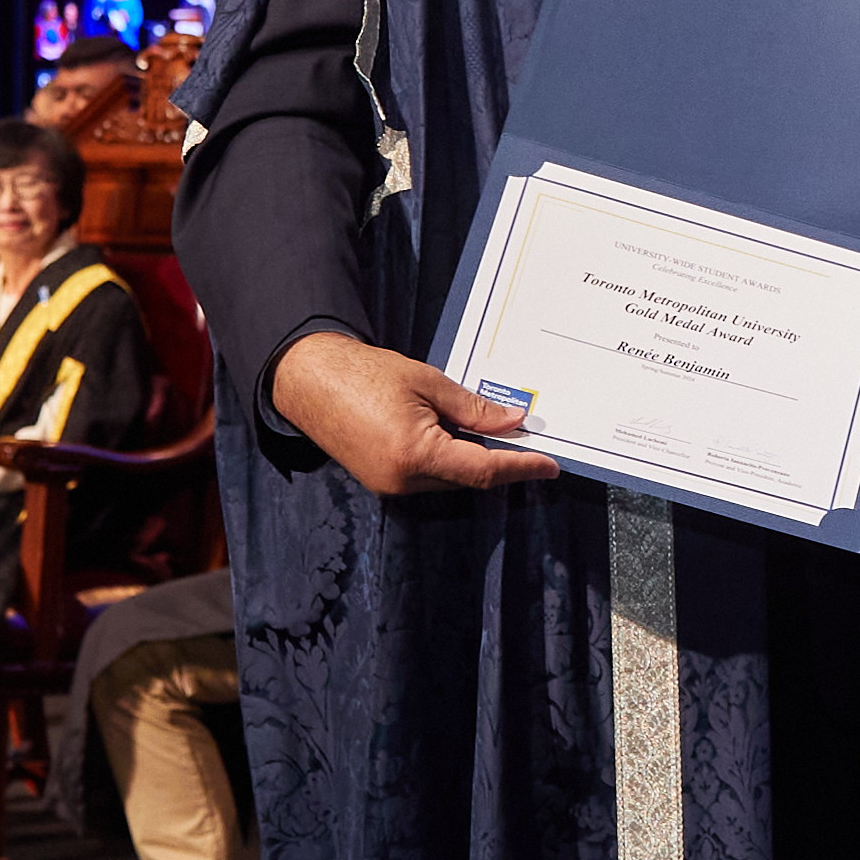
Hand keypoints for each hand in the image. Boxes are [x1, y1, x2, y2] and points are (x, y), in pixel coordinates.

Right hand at [271, 334, 561, 499]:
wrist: (309, 379)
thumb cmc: (365, 373)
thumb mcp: (428, 382)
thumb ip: (474, 409)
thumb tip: (513, 423)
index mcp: (415, 453)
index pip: (483, 469)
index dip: (520, 467)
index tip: (550, 467)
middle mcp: (401, 480)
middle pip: (467, 477)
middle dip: (497, 459)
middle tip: (522, 435)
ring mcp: (388, 486)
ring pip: (448, 480)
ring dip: (470, 459)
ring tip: (486, 430)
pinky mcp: (379, 482)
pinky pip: (426, 477)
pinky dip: (446, 460)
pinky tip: (453, 436)